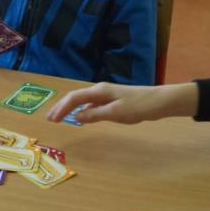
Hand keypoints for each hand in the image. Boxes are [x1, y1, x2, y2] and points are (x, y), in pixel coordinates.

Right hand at [46, 81, 198, 124]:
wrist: (160, 101)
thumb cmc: (139, 106)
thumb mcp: (116, 113)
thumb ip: (95, 114)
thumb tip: (77, 117)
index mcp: (99, 91)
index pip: (74, 98)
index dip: (61, 108)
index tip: (52, 120)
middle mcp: (100, 90)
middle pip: (75, 97)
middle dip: (61, 107)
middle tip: (49, 119)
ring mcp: (106, 95)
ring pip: (82, 100)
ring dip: (69, 109)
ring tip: (59, 117)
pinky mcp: (112, 100)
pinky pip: (90, 104)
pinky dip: (81, 110)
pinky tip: (79, 117)